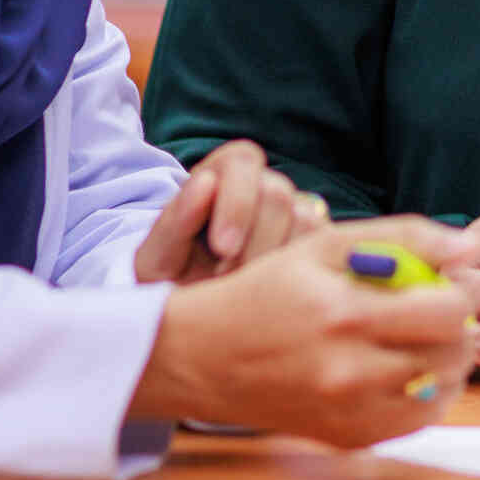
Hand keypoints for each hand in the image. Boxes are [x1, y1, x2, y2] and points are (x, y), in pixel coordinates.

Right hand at [129, 218, 474, 448]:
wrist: (204, 358)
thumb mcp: (323, 245)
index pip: (448, 312)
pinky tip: (404, 371)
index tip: (440, 285)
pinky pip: (416, 422)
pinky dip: (424, 396)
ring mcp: (350, 413)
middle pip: (453, 355)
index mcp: (346, 314)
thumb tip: (468, 248)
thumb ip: (401, 237)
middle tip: (436, 314)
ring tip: (421, 340)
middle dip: (458, 329)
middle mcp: (350, 372)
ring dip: (447, 363)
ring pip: (443, 391)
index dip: (457, 294)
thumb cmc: (267, 291)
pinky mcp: (348, 439)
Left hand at [133, 139, 332, 283]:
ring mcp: (294, 212)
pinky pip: (323, 249)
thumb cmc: (167, 282)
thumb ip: (176, 221)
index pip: (242, 162)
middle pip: (278, 194)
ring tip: (244, 293)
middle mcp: (263, 184)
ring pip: (305, 222)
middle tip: (227, 281)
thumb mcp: (156, 261)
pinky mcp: (316, 243)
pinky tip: (271, 297)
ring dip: (275, 263)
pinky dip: (299, 275)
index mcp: (221, 173)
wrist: (189, 318)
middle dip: (253, 245)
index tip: (222, 247)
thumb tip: (206, 183)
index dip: (237, 203)